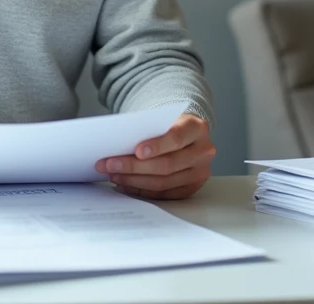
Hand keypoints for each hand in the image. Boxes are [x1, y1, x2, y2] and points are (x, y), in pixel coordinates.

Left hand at [95, 114, 215, 199]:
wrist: (185, 133)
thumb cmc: (169, 125)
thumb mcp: (162, 119)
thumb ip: (147, 129)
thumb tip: (117, 145)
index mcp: (197, 128)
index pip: (177, 138)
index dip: (157, 146)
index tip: (136, 151)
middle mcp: (203, 151)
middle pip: (167, 164)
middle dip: (134, 166)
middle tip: (110, 165)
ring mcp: (200, 172)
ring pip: (164, 182)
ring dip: (134, 180)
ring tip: (113, 175)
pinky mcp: (192, 187)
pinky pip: (164, 193)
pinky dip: (143, 190)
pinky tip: (126, 184)